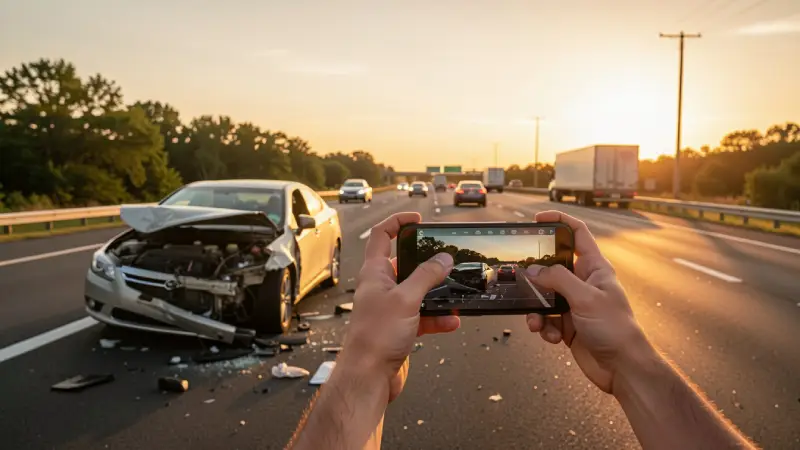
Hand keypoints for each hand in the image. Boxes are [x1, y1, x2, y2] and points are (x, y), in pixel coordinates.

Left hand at [338, 212, 460, 402]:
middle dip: (428, 263)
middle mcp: (381, 287)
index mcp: (375, 273)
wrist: (368, 378)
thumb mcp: (406, 299)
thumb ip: (426, 276)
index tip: (418, 219)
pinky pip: (423, 316)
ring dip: (437, 294)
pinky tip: (451, 321)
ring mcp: (390, 307)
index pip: (382, 236)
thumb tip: (443, 259)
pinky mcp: (399, 327)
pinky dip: (437, 318)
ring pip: (418, 292)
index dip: (398, 222)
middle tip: (447, 259)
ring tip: (455, 293)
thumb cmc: (374, 338)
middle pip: (405, 264)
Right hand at [524, 210, 649, 393]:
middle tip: (521, 274)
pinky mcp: (568, 325)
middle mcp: (584, 283)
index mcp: (595, 268)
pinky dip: (544, 327)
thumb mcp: (585, 297)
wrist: (623, 369)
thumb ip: (558, 280)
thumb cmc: (616, 329)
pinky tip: (552, 336)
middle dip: (536, 274)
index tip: (538, 219)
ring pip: (544, 296)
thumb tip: (534, 270)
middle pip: (553, 267)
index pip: (577, 234)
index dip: (559, 221)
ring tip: (537, 321)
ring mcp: (575, 304)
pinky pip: (546, 319)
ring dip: (536, 309)